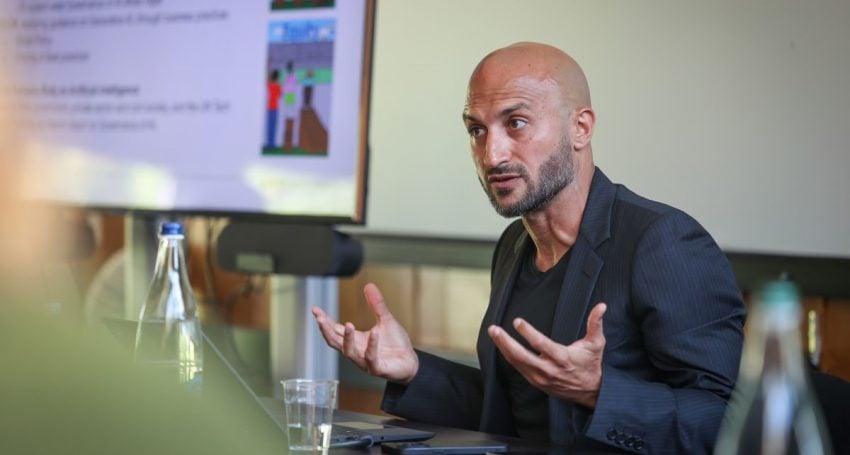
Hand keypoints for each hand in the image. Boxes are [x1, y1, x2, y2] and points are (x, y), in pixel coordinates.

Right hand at [312, 283, 418, 383]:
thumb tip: (368, 285)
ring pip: (349, 352)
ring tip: (348, 324)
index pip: (335, 330)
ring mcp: (365, 362)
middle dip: (326, 330)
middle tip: (320, 318)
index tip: (315, 309)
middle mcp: (357, 351)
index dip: (325, 321)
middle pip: (335, 342)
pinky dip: (372, 345)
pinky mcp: (377, 368)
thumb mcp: (386, 320)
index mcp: (356, 340)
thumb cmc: (396, 344)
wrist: (411, 363)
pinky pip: (371, 358)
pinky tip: (374, 332)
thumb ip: (377, 305)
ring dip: (347, 339)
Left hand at [487, 303, 606, 408]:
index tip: (517, 321)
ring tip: (494, 333)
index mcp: (562, 358)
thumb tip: (601, 306)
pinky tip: (501, 346)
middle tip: (494, 329)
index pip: (541, 345)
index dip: (528, 333)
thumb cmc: (591, 364)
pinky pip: (518, 368)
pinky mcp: (536, 382)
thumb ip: (595, 324)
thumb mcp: (596, 344)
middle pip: (521, 356)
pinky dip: (509, 357)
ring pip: (517, 362)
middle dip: (505, 342)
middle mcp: (549, 369)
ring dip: (503, 348)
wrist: (591, 392)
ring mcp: (540, 377)